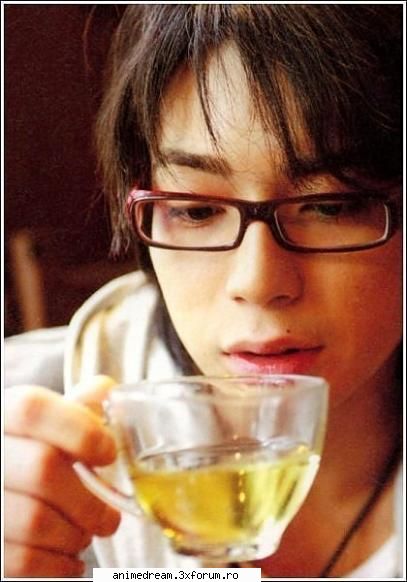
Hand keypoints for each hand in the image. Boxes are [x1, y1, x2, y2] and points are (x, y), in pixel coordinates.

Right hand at [4, 375, 121, 576]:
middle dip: (89, 500)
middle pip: (42, 468)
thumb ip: (78, 406)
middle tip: (109, 517)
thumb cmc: (31, 458)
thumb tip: (109, 390)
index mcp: (3, 418)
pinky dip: (59, 565)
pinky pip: (24, 563)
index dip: (78, 428)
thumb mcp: (48, 426)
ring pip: (35, 521)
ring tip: (84, 535)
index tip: (109, 453)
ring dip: (75, 535)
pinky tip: (66, 557)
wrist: (3, 495)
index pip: (32, 409)